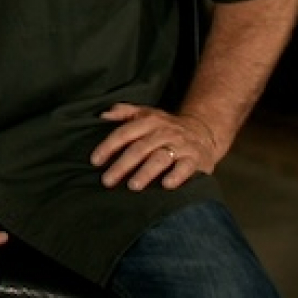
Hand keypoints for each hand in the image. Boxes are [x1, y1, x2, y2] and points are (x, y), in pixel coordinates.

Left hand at [92, 103, 219, 190]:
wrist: (203, 132)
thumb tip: (103, 115)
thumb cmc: (166, 127)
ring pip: (161, 158)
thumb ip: (124, 112)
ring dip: (146, 172)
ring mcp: (181, 145)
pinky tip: (166, 185)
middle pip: (140, 148)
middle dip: (122, 165)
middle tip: (107, 180)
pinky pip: (186, 167)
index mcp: (149, 121)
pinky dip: (176, 176)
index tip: (95, 161)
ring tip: (133, 186)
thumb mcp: (146, 114)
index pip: (124, 133)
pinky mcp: (195, 159)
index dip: (108, 147)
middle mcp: (164, 132)